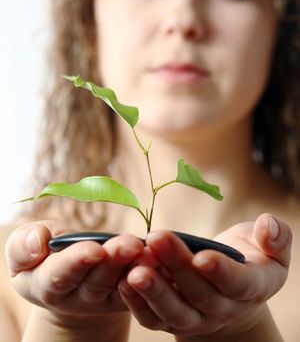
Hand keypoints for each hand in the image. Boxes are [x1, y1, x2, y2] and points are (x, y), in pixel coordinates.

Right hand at [5, 221, 143, 319]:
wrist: (69, 269)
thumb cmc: (45, 252)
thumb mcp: (26, 246)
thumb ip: (23, 245)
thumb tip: (38, 243)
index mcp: (46, 284)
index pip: (60, 275)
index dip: (77, 262)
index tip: (94, 248)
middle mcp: (76, 297)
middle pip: (97, 281)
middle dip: (114, 261)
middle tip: (131, 243)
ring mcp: (104, 299)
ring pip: (121, 285)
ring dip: (136, 266)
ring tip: (149, 249)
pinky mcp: (126, 296)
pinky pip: (141, 287)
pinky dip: (153, 273)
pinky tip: (162, 257)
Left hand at [118, 213, 291, 337]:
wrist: (230, 288)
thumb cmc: (250, 258)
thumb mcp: (271, 247)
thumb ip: (276, 237)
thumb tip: (268, 227)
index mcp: (252, 287)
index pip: (238, 284)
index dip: (221, 271)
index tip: (202, 256)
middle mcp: (224, 309)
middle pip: (199, 293)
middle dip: (176, 265)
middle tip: (157, 238)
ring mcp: (196, 318)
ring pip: (174, 311)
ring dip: (153, 290)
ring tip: (135, 268)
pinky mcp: (172, 320)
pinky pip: (153, 318)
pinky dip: (137, 303)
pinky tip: (123, 279)